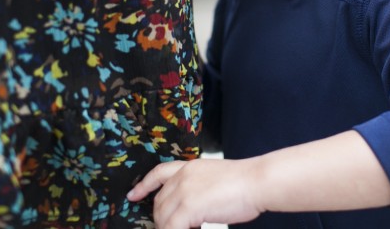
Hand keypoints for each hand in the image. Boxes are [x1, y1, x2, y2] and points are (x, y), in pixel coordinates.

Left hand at [127, 158, 265, 228]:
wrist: (256, 181)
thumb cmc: (244, 183)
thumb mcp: (214, 177)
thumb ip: (199, 188)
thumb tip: (193, 208)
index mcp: (189, 167)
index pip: (158, 173)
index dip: (143, 185)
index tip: (132, 195)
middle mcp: (182, 177)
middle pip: (159, 203)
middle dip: (163, 220)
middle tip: (177, 227)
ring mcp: (183, 192)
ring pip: (163, 219)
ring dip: (171, 228)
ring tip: (190, 228)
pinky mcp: (188, 208)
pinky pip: (172, 228)